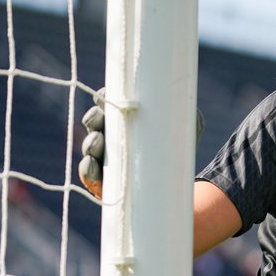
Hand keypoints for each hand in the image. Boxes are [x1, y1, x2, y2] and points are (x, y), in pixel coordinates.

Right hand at [77, 90, 204, 200]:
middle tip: (100, 117)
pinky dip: (88, 167)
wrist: (178, 179)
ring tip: (98, 141)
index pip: (108, 103)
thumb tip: (184, 104)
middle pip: (94, 121)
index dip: (103, 98)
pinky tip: (91, 163)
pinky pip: (89, 171)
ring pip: (90, 144)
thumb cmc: (179, 145)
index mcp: (126, 117)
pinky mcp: (104, 177)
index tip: (104, 97)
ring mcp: (105, 155)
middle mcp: (112, 133)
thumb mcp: (187, 125)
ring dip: (90, 142)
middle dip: (94, 118)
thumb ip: (186, 112)